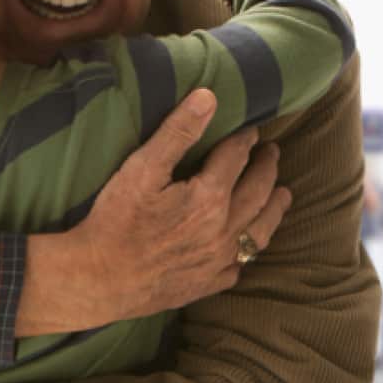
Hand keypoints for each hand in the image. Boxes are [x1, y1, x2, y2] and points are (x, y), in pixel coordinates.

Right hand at [18, 89, 290, 332]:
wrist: (99, 279)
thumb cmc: (116, 220)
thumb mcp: (141, 168)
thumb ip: (177, 132)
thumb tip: (209, 97)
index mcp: (210, 197)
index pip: (236, 158)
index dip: (245, 140)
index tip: (252, 129)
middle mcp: (223, 230)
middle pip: (257, 193)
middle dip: (267, 170)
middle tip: (273, 154)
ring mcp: (217, 261)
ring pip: (259, 233)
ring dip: (274, 210)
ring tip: (283, 196)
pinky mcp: (206, 284)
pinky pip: (238, 267)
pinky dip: (247, 252)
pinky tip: (245, 248)